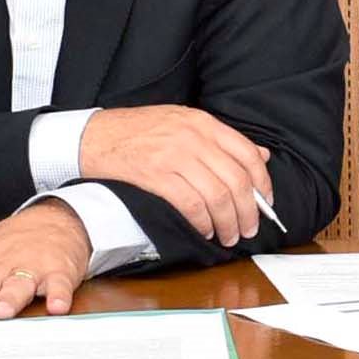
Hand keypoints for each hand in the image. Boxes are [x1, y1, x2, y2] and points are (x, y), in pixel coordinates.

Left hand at [0, 202, 95, 318]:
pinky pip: (61, 285)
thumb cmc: (5, 243)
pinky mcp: (60, 272)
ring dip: (12, 296)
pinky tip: (57, 307)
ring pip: (21, 283)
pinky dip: (60, 295)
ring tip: (2, 311)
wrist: (56, 220)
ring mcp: (33, 266)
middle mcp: (4, 262)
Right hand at [74, 105, 278, 248]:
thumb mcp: (182, 122)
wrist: (93, 136)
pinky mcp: (155, 175)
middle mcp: (193, 137)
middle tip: (249, 229)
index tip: (265, 202)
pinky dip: (203, 222)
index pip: (247, 154)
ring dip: (228, 222)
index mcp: (203, 122)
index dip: (262, 183)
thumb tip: (261, 156)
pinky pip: (191, 205)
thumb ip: (220, 138)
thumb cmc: (137, 131)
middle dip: (248, 211)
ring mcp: (174, 155)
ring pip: (217, 196)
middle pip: (236, 180)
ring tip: (228, 236)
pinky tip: (204, 230)